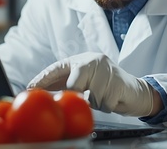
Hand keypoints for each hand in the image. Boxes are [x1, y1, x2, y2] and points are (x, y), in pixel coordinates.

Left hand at [27, 52, 153, 116]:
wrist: (137, 91)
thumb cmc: (107, 87)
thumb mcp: (86, 81)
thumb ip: (66, 83)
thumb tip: (39, 91)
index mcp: (82, 60)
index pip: (58, 67)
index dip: (43, 78)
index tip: (29, 88)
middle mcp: (93, 61)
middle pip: (75, 83)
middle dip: (77, 95)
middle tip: (84, 98)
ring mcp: (107, 70)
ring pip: (91, 97)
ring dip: (96, 102)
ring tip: (104, 96)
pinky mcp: (118, 83)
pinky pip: (104, 103)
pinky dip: (107, 106)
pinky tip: (113, 99)